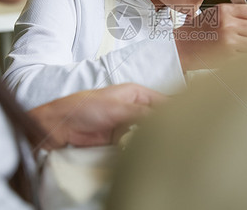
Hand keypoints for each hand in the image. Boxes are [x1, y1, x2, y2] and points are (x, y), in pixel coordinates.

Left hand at [28, 83, 165, 149]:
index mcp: (136, 93)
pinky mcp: (120, 140)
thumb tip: (164, 119)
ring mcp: (128, 125)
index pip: (163, 101)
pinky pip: (137, 145)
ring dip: (154, 140)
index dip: (175, 111)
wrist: (59, 127)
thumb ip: (142, 114)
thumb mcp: (116, 108)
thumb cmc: (82, 108)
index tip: (186, 122)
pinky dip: (142, 149)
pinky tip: (147, 153)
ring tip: (164, 147)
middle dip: (166, 127)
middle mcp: (134, 108)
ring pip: (149, 133)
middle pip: (158, 118)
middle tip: (176, 139)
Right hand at [174, 3, 246, 70]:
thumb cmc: (196, 31)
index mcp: (224, 11)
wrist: (181, 46)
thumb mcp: (214, 14)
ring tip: (238, 45)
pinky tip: (231, 52)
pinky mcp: (229, 54)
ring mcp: (229, 39)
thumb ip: (235, 13)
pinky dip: (243, 55)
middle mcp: (228, 24)